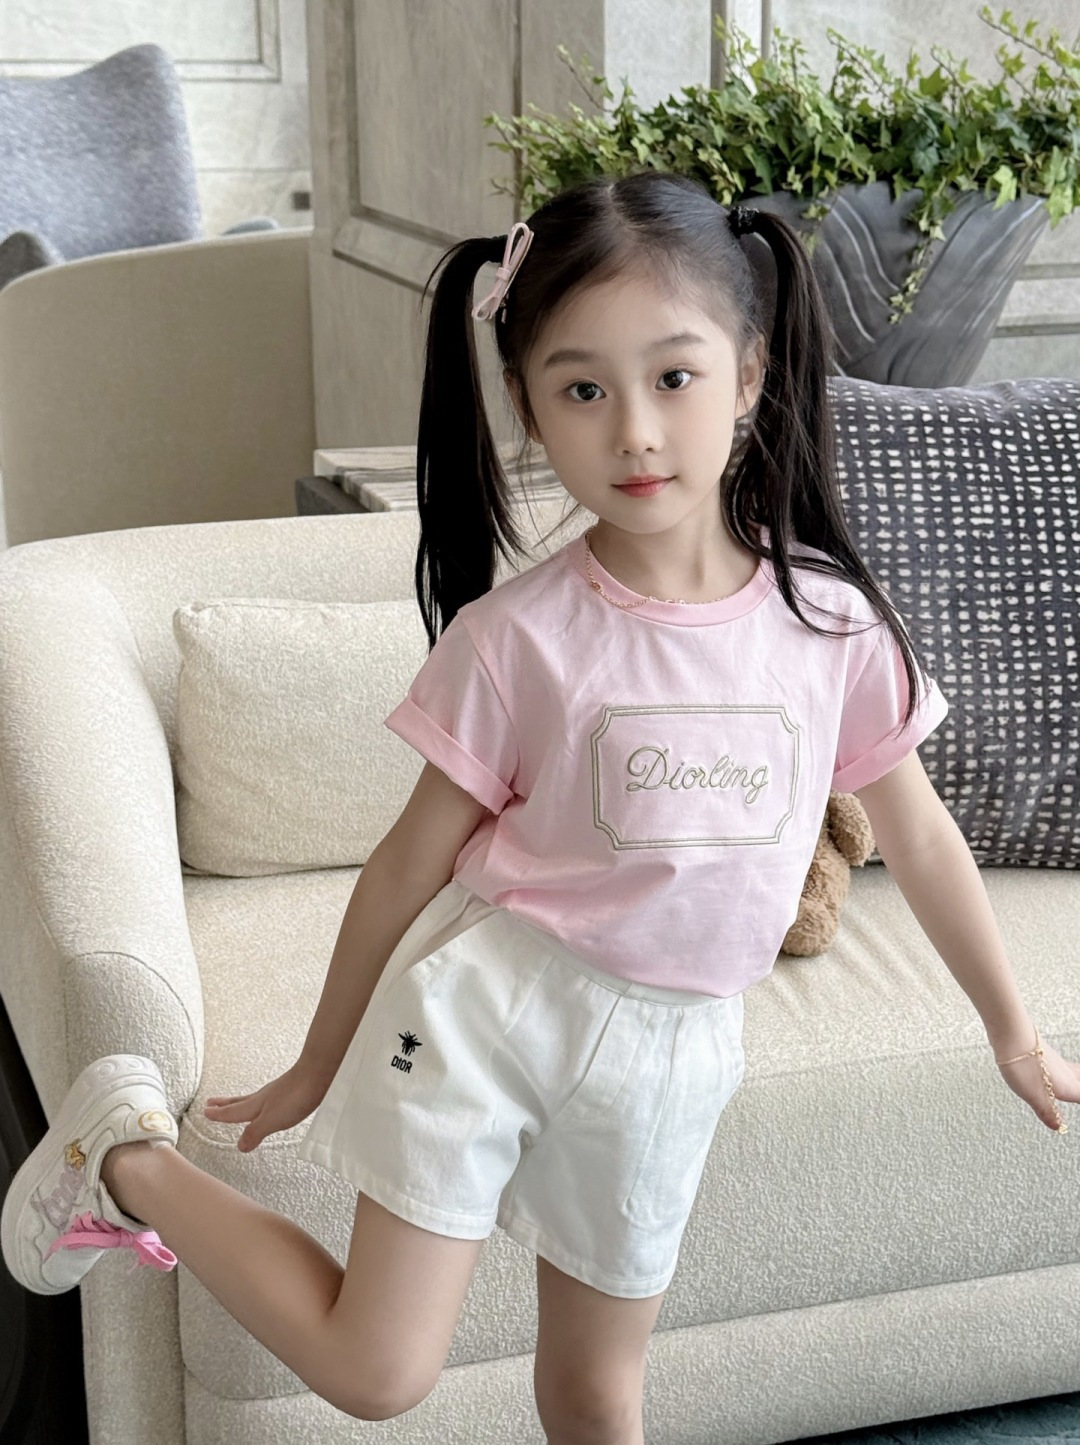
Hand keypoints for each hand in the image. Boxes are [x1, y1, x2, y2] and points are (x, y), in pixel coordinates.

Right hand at [202, 1062, 331, 1150]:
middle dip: (224, 1105)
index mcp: (256, 1105)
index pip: (233, 1112)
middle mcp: (264, 1097)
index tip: (206, 1112)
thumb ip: (255, 1132)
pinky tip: (268, 1103)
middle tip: (211, 1103)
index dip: (219, 1114)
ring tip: (234, 1103)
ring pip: (252, 1099)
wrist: (319, 1072)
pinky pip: (268, 1098)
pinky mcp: (290, 1090)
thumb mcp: (272, 1120)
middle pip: (239, 1102)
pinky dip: (260, 1102)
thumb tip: (239, 1146)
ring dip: (240, 1103)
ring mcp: (277, 1093)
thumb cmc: (296, 1096)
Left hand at [994, 1031, 1079, 1132]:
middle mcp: (1066, 1073)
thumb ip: (1048, 1113)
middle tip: (1076, 1096)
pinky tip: (1053, 1074)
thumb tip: (1060, 1127)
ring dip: (1076, 1080)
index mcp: (1069, 1087)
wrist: (1011, 1035)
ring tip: (1073, 1086)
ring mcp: (1055, 1061)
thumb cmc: (1024, 1066)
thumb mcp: (1035, 1097)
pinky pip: (1060, 1065)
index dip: (1079, 1099)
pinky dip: (1064, 1073)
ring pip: (1074, 1072)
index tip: (1072, 1113)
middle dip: (1079, 1089)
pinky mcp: (1043, 1052)